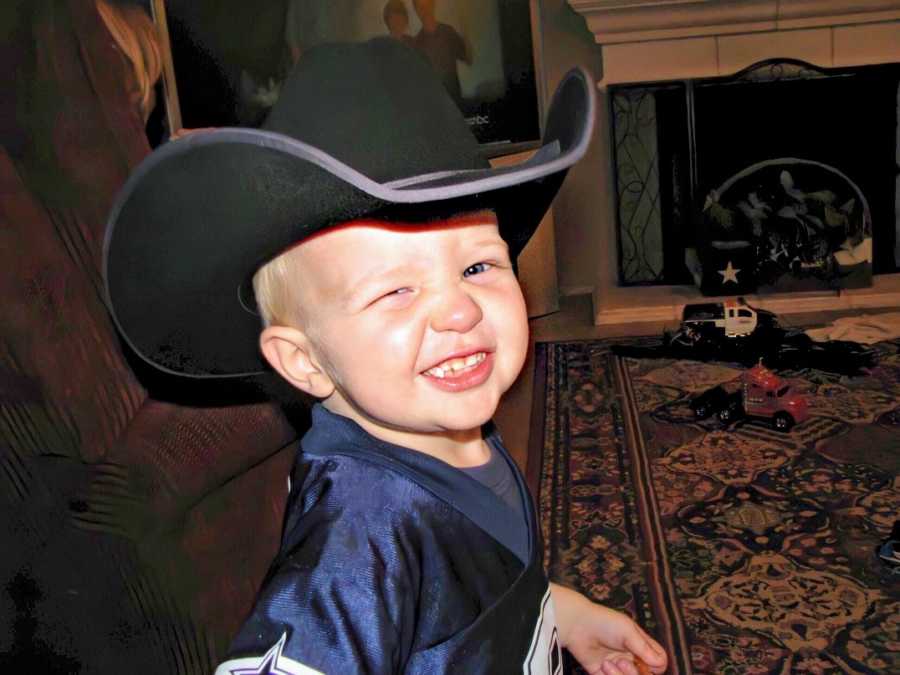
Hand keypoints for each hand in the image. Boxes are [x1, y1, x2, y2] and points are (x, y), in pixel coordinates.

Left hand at [550, 583, 667, 674]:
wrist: (576, 625)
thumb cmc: (603, 621)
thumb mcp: (626, 630)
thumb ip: (644, 647)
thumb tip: (660, 664)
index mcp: (640, 645)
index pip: (659, 662)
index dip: (656, 666)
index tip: (646, 661)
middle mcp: (632, 657)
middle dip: (635, 673)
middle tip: (623, 661)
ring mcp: (619, 667)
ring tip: (610, 663)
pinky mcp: (604, 674)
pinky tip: (603, 665)